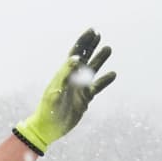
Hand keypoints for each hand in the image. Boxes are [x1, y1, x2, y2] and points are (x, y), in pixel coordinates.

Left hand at [14, 29, 115, 154]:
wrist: (48, 128)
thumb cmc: (48, 110)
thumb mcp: (56, 91)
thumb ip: (65, 75)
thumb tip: (75, 58)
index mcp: (64, 75)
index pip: (75, 54)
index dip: (83, 42)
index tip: (92, 31)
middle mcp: (72, 79)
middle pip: (83, 58)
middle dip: (90, 46)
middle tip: (98, 34)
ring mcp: (79, 88)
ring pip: (92, 70)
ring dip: (99, 59)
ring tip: (108, 48)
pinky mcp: (85, 99)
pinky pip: (97, 87)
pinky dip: (105, 80)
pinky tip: (113, 74)